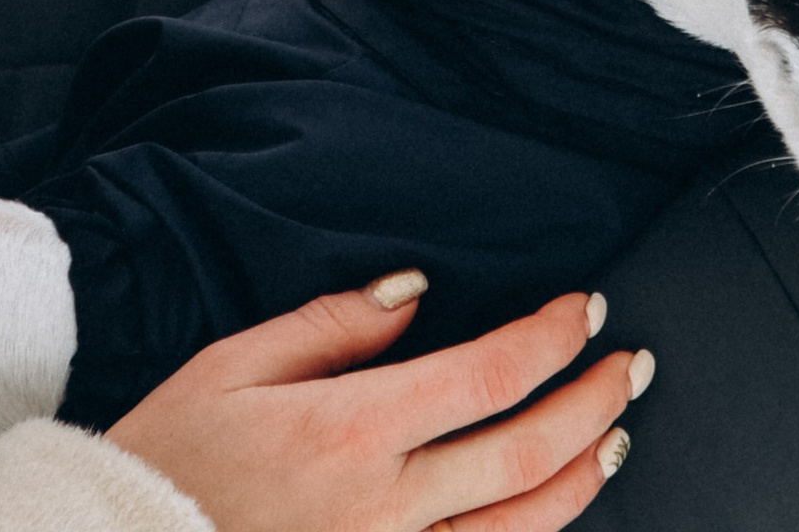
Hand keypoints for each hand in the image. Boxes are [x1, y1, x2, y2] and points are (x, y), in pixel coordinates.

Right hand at [107, 274, 645, 531]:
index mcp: (353, 429)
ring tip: (615, 435)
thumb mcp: (234, 365)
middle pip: (526, 449)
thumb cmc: (169, 459)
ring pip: (523, 526)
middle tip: (629, 362)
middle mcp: (387, 505)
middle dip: (592, 398)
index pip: (489, 372)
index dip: (551, 336)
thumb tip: (415, 291)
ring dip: (582, 476)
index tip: (585, 307)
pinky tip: (548, 515)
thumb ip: (333, 323)